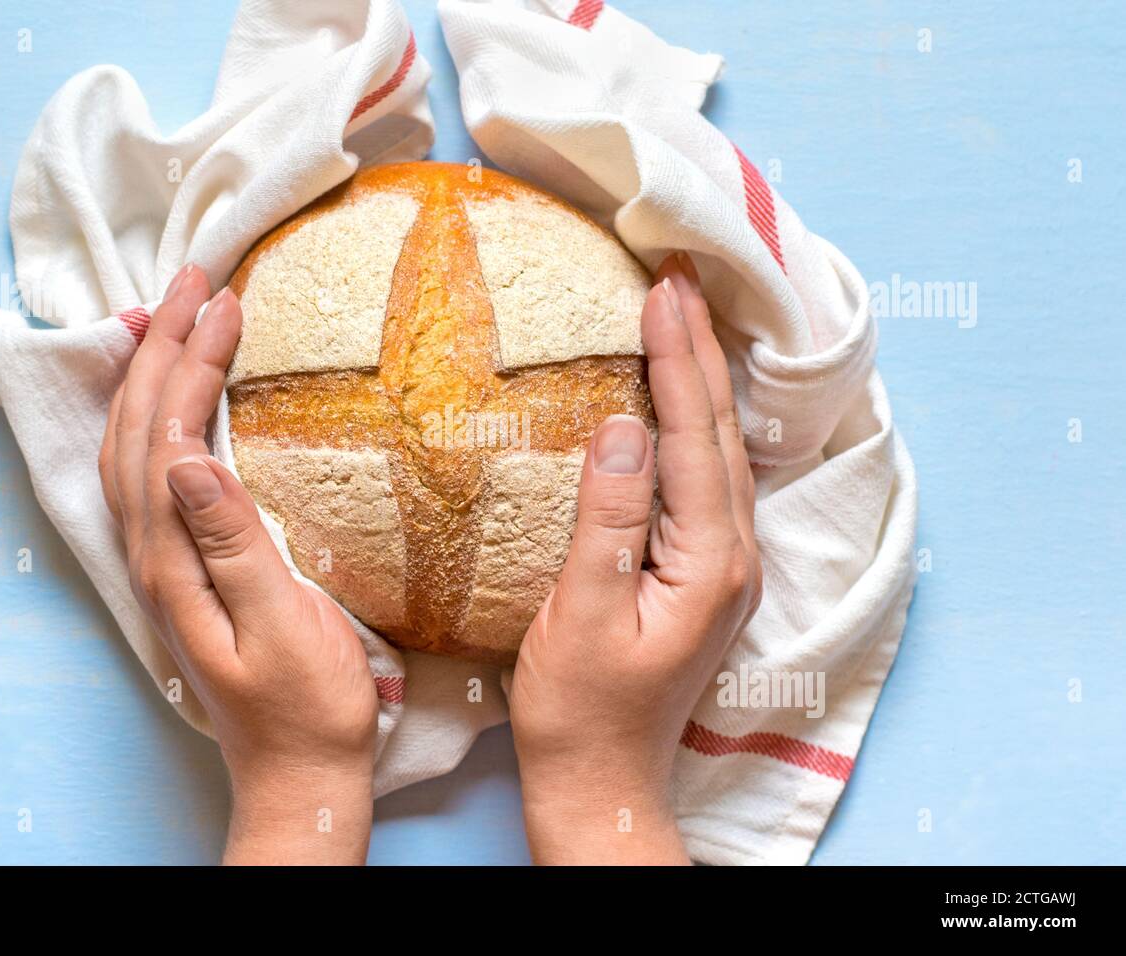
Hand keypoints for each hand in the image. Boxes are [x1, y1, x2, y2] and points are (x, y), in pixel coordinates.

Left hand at [97, 264, 379, 864]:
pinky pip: (150, 474)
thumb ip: (235, 545)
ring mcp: (163, 562)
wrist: (300, 773)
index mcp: (176, 562)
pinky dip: (154, 419)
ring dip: (149, 374)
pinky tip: (173, 399)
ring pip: (134, 448)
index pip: (169, 437)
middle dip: (161, 346)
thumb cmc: (310, 708)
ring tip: (172, 313)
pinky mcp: (183, 567)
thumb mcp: (285, 629)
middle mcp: (154, 555)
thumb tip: (189, 461)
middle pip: (137, 430)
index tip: (226, 302)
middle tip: (196, 278)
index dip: (192, 364)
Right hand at [510, 252, 761, 864]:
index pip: (694, 437)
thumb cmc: (580, 711)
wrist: (601, 781)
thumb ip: (607, 522)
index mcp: (710, 563)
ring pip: (718, 451)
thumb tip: (622, 428)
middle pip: (719, 432)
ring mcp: (724, 567)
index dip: (678, 359)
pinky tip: (676, 400)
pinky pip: (705, 478)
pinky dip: (692, 423)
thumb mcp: (580, 616)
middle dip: (699, 349)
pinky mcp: (703, 574)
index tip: (662, 288)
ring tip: (680, 314)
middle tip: (677, 275)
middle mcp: (733, 558)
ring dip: (700, 379)